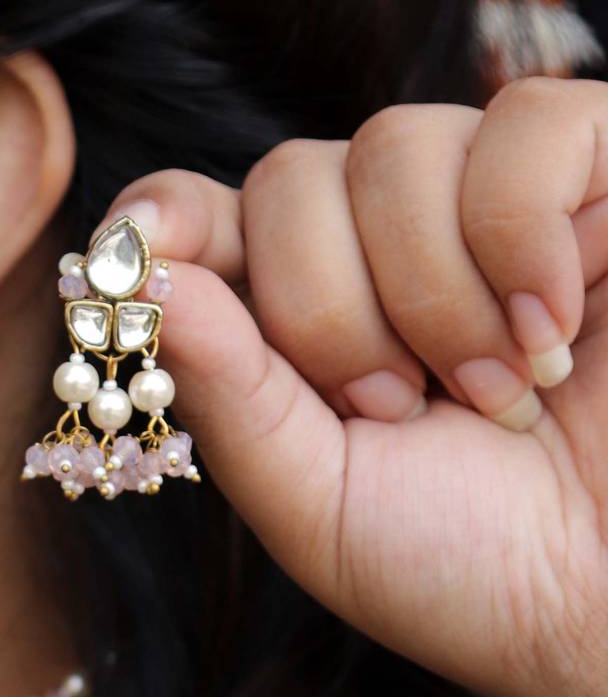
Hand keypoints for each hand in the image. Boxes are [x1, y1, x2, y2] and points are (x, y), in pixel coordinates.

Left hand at [94, 77, 607, 696]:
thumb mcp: (318, 505)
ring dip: (429, 293)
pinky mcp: (597, 180)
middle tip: (395, 405)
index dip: (161, 219)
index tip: (134, 253)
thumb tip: (146, 283)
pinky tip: (553, 328)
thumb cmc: (472, 570)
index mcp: (299, 325)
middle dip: (326, 309)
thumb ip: (230, 399)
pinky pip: (527, 126)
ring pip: (393, 147)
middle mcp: (381, 251)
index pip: (205, 219)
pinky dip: (524, 231)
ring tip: (497, 396)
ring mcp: (485, 206)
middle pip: (287, 180)